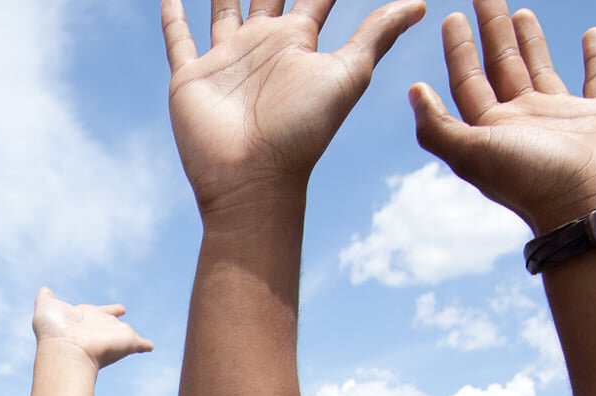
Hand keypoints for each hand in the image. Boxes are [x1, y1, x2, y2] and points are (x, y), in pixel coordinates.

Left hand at [31, 288, 152, 368]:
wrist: (67, 349)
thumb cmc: (54, 330)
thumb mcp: (46, 307)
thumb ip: (45, 298)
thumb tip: (45, 289)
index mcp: (84, 317)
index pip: (96, 311)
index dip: (103, 309)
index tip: (112, 308)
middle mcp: (99, 327)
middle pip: (109, 321)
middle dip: (114, 315)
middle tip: (121, 310)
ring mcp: (113, 336)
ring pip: (125, 334)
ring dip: (131, 335)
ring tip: (136, 338)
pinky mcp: (127, 343)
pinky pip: (141, 344)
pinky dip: (146, 345)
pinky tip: (150, 347)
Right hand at [164, 0, 424, 216]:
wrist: (253, 179)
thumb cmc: (304, 131)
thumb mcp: (349, 75)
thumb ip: (378, 35)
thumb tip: (423, 4)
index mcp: (297, 41)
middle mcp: (262, 45)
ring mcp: (225, 60)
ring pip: (222, 8)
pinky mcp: (191, 78)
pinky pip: (178, 40)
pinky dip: (172, 17)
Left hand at [408, 3, 595, 232]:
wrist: (593, 203)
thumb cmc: (532, 180)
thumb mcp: (473, 153)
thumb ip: (438, 126)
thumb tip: (413, 91)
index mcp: (492, 130)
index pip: (468, 81)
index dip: (459, 50)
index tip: (452, 17)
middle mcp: (524, 121)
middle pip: (502, 67)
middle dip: (492, 32)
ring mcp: (563, 116)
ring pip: (542, 67)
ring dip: (531, 41)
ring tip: (521, 11)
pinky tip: (591, 33)